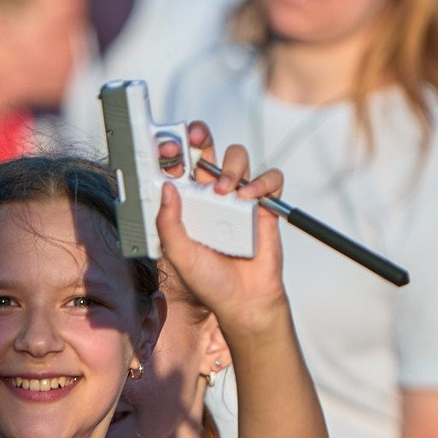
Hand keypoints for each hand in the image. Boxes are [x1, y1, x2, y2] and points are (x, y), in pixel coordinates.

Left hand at [158, 122, 288, 325]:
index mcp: (187, 203)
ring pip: (237, 157)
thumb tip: (167, 187)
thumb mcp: (179, 255)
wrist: (245, 301)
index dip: (171, 151)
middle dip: (200, 136)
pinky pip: (271, 178)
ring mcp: (239, 198)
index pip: (178, 166)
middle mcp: (212, 195)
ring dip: (231, 165)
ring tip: (226, 191)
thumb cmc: (211, 281)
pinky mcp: (265, 205)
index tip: (166, 149)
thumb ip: (169, 223)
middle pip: (206, 149)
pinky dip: (263, 181)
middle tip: (196, 138)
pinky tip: (251, 197)